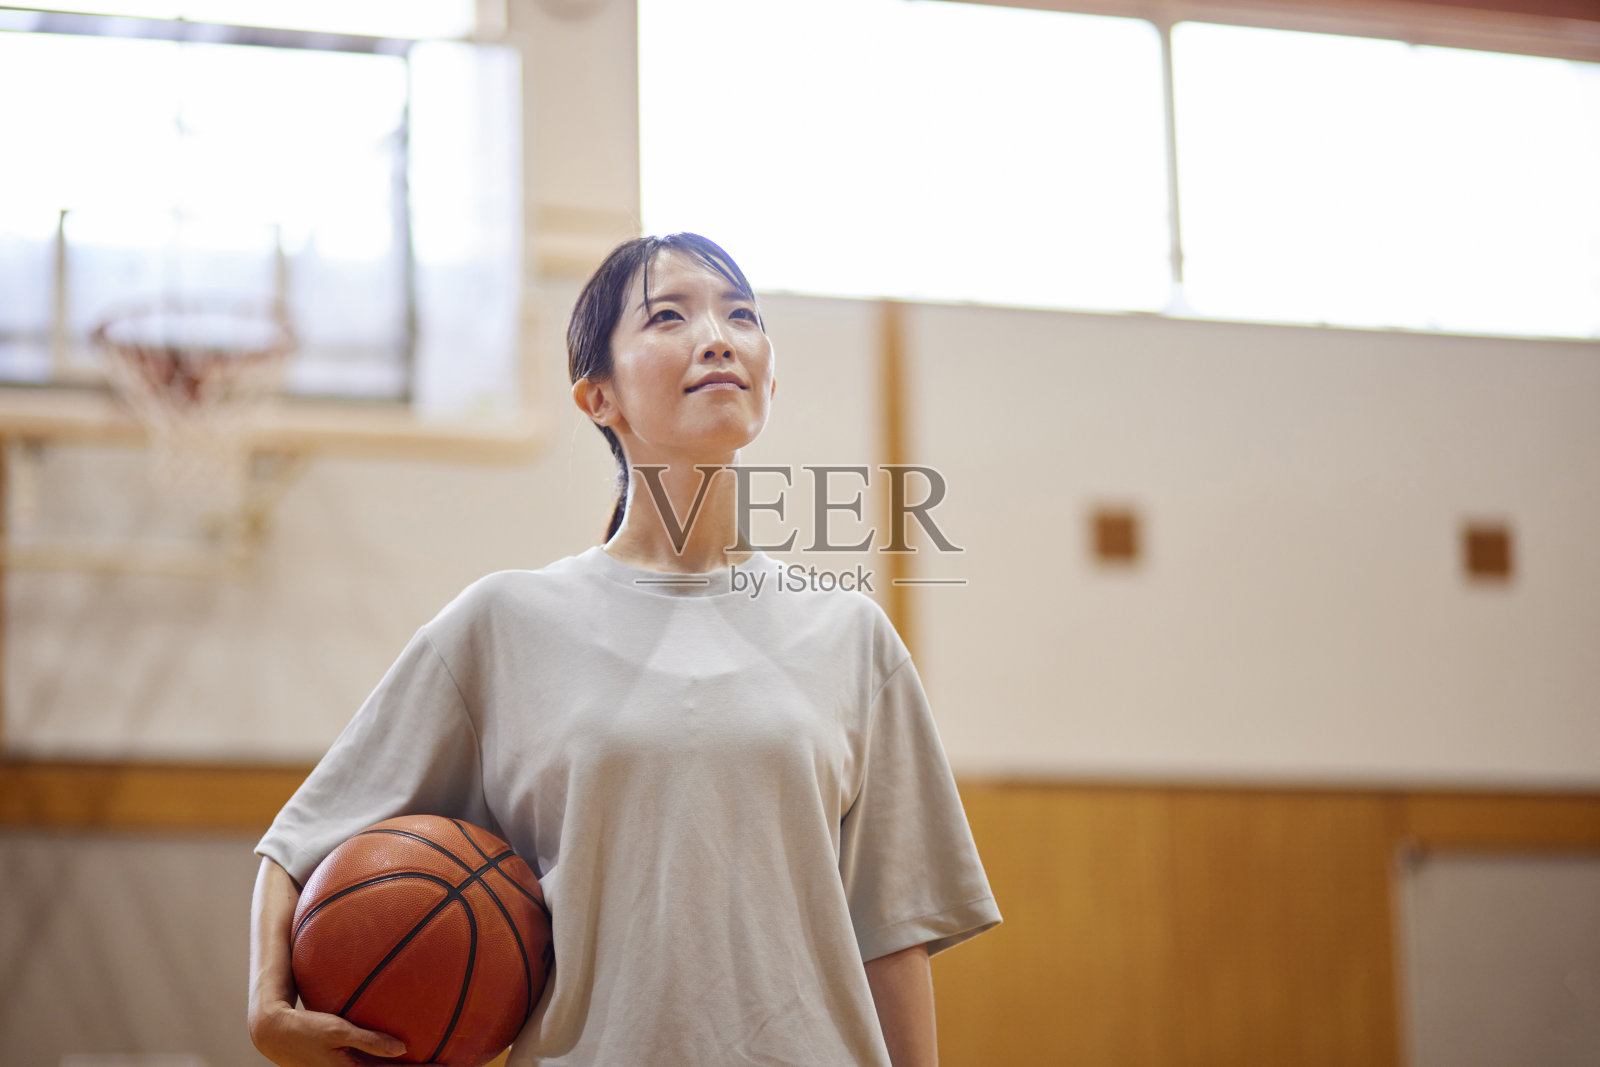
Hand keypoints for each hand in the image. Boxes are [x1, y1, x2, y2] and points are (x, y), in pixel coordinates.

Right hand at [249, 999, 420, 1066]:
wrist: (275, 1034)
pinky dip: (389, 1061)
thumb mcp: (337, 1031)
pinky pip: (373, 1064)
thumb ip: (369, 1041)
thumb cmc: (305, 1029)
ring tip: (433, 1061)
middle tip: (450, 1064)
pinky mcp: (345, 1064)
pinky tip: (403, 1050)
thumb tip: (402, 1049)